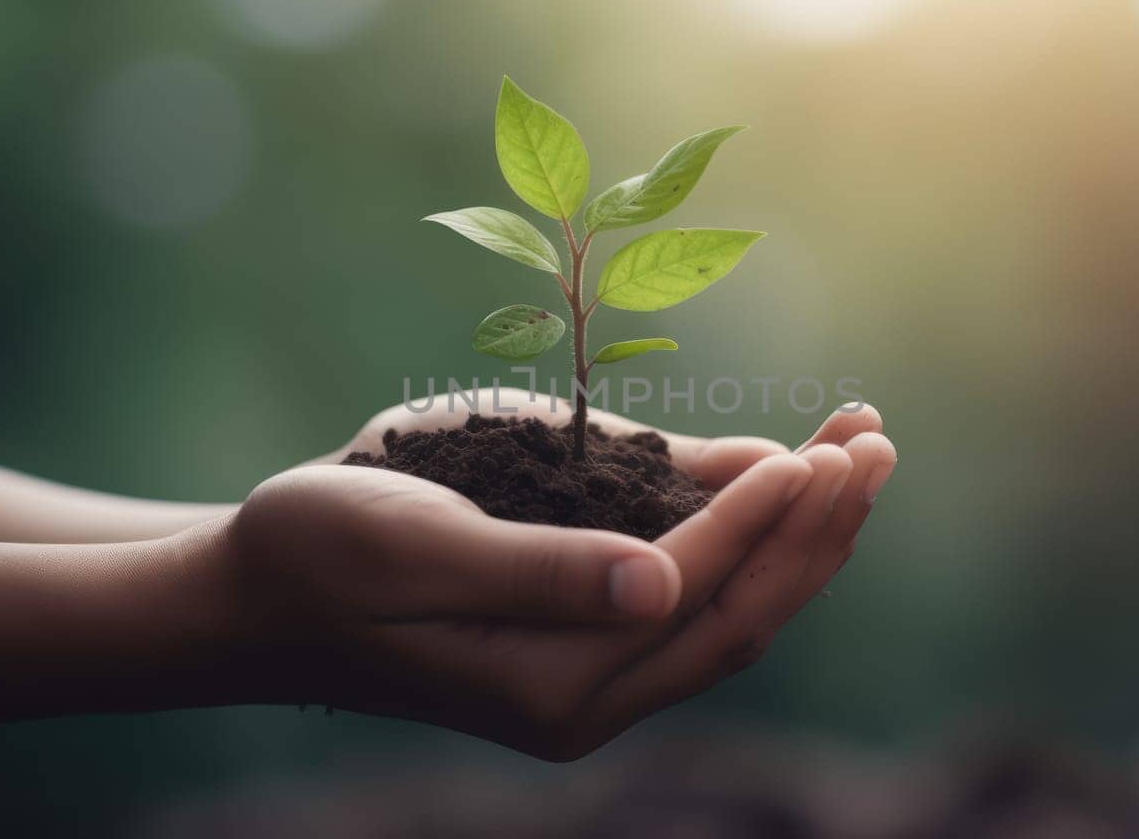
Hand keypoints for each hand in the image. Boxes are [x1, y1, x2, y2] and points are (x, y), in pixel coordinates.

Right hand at [224, 391, 894, 759]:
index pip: (688, 597)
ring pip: (729, 609)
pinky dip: (747, 537)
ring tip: (857, 448)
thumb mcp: (412, 547)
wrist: (261, 596)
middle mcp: (588, 697)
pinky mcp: (587, 641)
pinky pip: (692, 596)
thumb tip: (663, 585)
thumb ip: (538, 571)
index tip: (814, 452)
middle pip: (739, 616)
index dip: (757, 524)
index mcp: (551, 686)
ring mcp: (592, 675)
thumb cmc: (319, 554)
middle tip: (876, 442)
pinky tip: (781, 476)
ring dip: (798, 532)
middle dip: (816, 530)